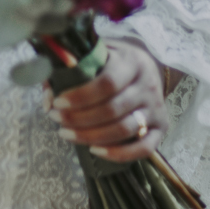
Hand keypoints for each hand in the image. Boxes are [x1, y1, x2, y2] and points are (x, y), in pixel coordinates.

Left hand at [46, 42, 167, 160]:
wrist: (147, 65)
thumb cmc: (113, 61)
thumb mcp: (94, 54)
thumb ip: (68, 70)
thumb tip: (47, 99)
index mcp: (131, 61)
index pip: (107, 82)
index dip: (81, 96)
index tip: (58, 102)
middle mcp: (148, 85)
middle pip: (113, 109)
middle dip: (80, 118)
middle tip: (56, 119)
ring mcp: (156, 108)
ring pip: (124, 129)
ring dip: (92, 136)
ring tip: (67, 134)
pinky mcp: (162, 128)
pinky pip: (144, 148)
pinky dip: (118, 154)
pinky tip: (94, 150)